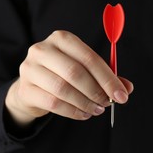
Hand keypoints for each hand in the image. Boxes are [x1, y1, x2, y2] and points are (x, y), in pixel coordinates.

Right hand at [5, 30, 133, 126]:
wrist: (32, 88)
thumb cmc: (62, 74)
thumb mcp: (83, 69)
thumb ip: (105, 76)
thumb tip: (127, 88)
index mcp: (61, 38)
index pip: (88, 57)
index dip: (107, 78)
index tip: (121, 95)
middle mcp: (42, 49)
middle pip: (75, 72)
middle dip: (96, 91)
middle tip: (108, 103)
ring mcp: (30, 69)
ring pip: (63, 89)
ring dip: (85, 102)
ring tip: (96, 110)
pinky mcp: (25, 89)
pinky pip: (53, 103)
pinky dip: (73, 111)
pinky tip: (83, 114)